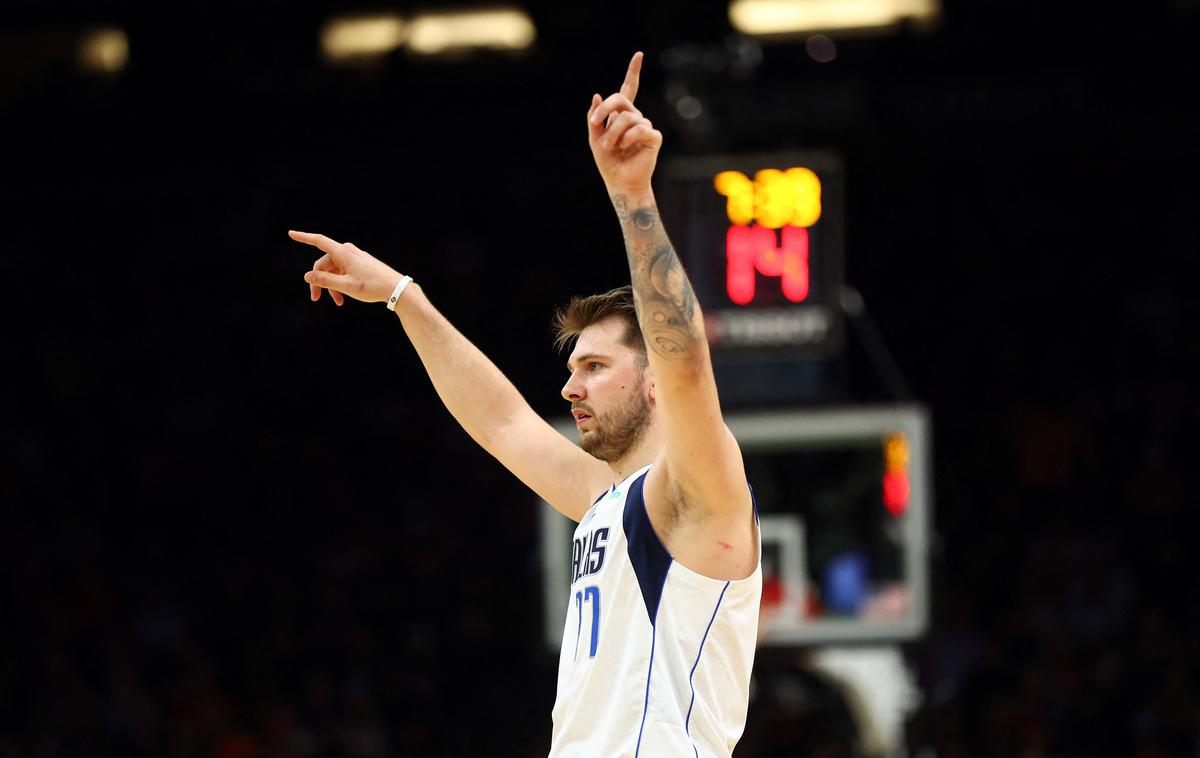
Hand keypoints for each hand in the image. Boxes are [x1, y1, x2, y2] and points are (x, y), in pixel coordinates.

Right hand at [288, 230, 403, 305]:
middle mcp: (348, 251)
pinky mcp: (359, 264)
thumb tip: (307, 276)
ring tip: (337, 302)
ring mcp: (354, 257)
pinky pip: (343, 271)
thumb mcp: (346, 286)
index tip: (291, 233)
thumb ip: (325, 281)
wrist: (395, 288)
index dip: (303, 237)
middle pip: (324, 263)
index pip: (319, 241)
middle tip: (315, 299)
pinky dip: (340, 283)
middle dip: (319, 280)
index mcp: (343, 253)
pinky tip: (343, 297)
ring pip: (334, 270)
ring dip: (332, 285)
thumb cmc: (373, 286)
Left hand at [587, 51, 662, 195]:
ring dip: (613, 133)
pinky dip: (628, 138)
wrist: (620, 182)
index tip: (639, 55)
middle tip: (595, 123)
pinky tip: (625, 147)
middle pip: (620, 99)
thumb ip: (595, 118)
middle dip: (605, 109)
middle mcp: (635, 117)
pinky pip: (640, 128)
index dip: (633, 72)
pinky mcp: (653, 137)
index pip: (628, 89)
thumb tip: (597, 95)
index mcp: (621, 115)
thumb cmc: (608, 162)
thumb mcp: (594, 138)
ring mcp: (645, 126)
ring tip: (611, 147)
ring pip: (627, 117)